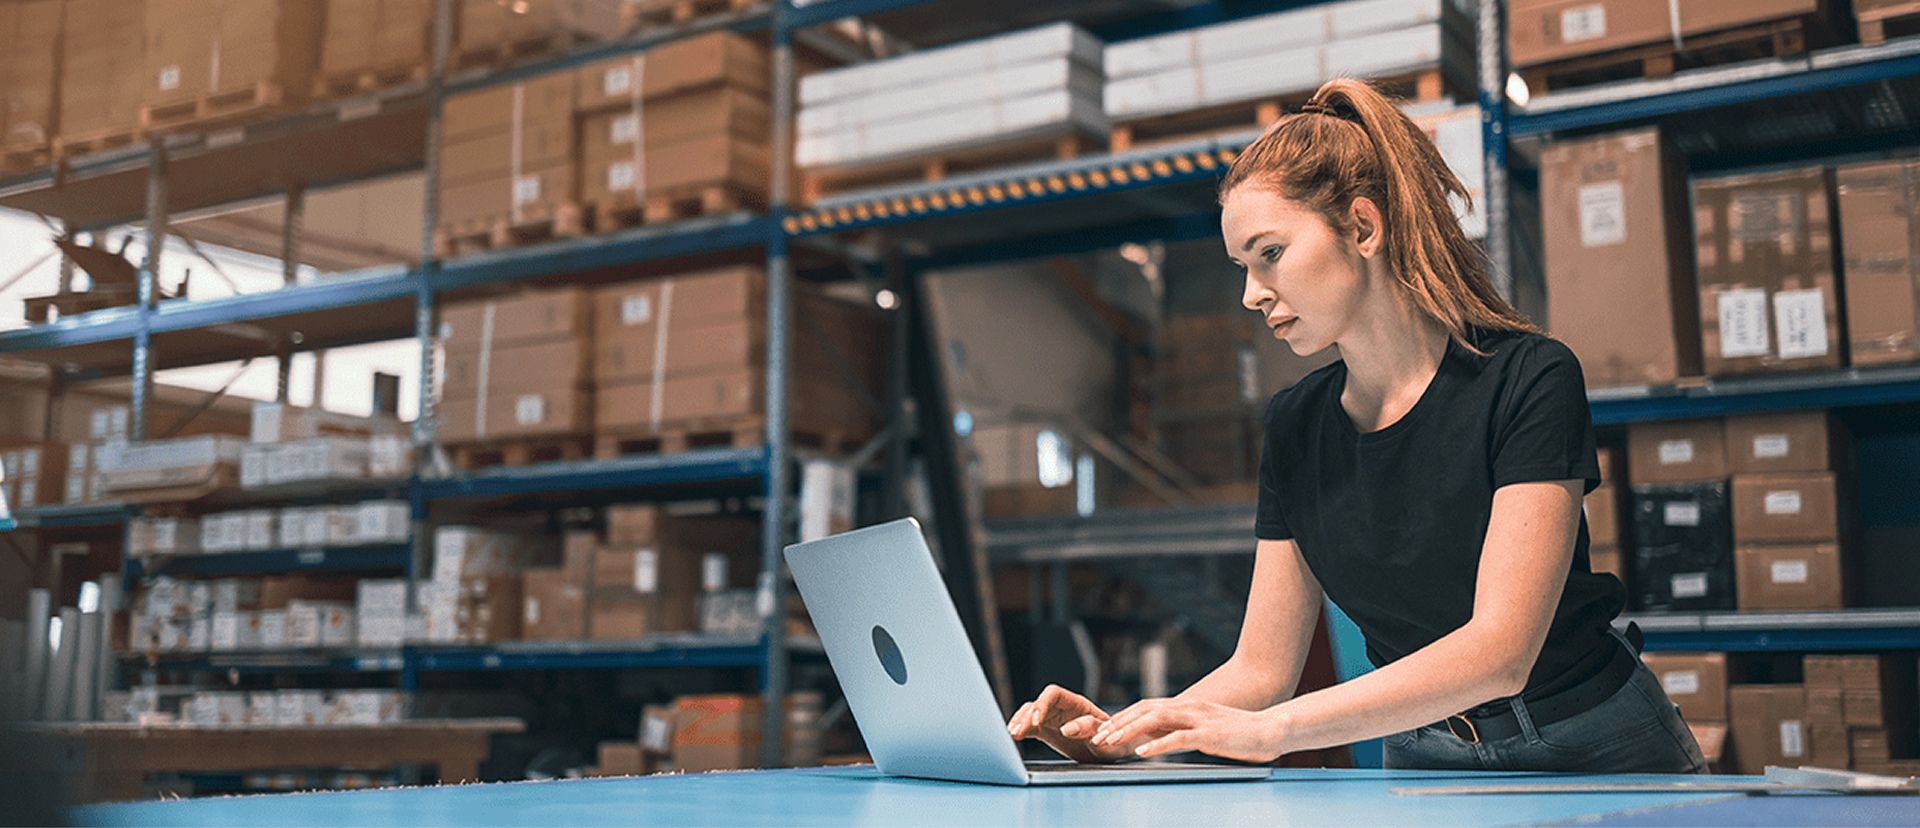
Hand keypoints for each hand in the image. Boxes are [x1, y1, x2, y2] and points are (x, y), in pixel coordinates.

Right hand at [1007, 684, 1132, 763]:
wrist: (1111, 752)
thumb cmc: (1113, 742)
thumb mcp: (1105, 737)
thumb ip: (1088, 729)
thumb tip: (1066, 728)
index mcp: (1077, 703)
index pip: (1053, 693)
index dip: (1042, 704)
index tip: (1037, 720)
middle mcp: (1062, 707)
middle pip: (1038, 703)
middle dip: (1026, 716)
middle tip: (1016, 732)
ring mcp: (1053, 718)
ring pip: (1030, 713)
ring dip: (1020, 722)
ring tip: (1011, 734)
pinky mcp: (1047, 730)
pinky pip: (1029, 726)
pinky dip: (1020, 729)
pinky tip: (1013, 736)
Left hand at [1090, 697, 1285, 762]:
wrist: (1270, 729)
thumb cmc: (1237, 733)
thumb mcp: (1202, 730)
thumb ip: (1178, 730)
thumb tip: (1153, 739)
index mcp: (1185, 706)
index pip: (1146, 707)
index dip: (1122, 717)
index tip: (1102, 729)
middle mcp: (1188, 707)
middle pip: (1144, 710)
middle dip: (1118, 722)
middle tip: (1096, 736)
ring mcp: (1198, 719)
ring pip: (1155, 720)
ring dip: (1129, 731)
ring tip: (1111, 742)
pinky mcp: (1209, 734)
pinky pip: (1178, 738)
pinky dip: (1158, 745)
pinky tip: (1143, 753)